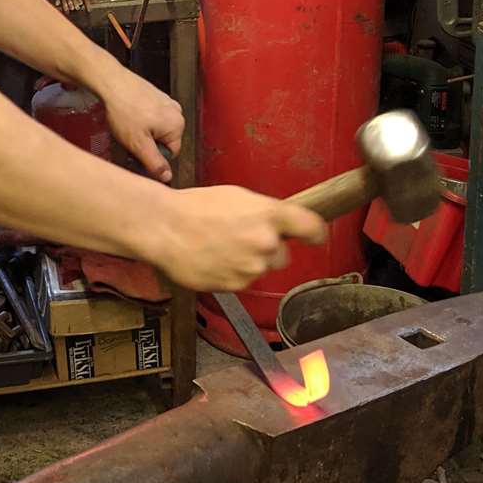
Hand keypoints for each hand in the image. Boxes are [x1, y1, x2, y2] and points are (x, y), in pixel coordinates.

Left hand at [97, 68, 184, 182]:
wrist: (110, 81)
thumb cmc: (124, 112)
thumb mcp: (138, 144)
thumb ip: (155, 163)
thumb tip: (168, 178)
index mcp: (177, 125)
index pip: (171, 154)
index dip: (152, 156)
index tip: (136, 151)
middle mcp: (177, 112)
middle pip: (165, 140)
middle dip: (148, 143)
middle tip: (130, 138)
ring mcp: (166, 101)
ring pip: (157, 128)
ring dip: (143, 132)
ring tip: (127, 126)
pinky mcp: (155, 94)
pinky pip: (152, 116)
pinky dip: (141, 119)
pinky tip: (128, 115)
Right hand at [143, 186, 328, 291]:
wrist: (165, 228)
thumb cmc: (195, 208)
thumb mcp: (236, 197)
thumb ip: (264, 211)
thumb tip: (280, 222)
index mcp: (270, 214)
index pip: (312, 228)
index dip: (316, 233)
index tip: (316, 236)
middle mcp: (266, 242)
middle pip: (282, 253)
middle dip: (267, 248)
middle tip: (241, 237)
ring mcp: (252, 267)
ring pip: (261, 268)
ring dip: (248, 262)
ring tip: (221, 247)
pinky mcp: (237, 285)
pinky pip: (242, 281)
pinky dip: (232, 273)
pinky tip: (214, 259)